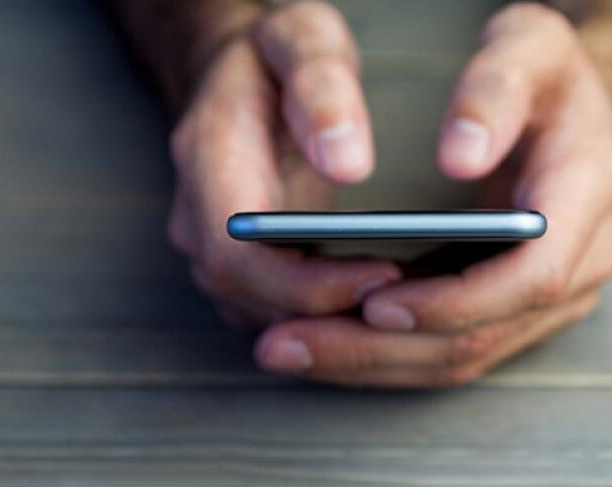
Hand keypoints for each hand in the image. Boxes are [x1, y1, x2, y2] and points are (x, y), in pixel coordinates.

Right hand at [168, 0, 399, 328]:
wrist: (234, 79)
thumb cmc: (270, 59)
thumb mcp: (301, 38)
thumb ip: (322, 87)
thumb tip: (346, 162)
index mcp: (207, 160)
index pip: (239, 254)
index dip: (307, 283)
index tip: (381, 277)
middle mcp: (198, 219)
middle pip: (252, 297)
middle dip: (332, 310)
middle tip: (413, 300)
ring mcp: (211, 251)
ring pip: (265, 317)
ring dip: (333, 323)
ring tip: (406, 307)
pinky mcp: (237, 270)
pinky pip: (276, 314)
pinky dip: (326, 318)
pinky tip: (378, 305)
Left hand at [256, 3, 611, 385]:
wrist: (588, 117)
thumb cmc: (553, 77)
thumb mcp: (531, 45)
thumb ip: (495, 90)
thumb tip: (461, 154)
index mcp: (587, 194)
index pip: (531, 276)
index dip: (453, 301)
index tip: (376, 303)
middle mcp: (583, 260)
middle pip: (481, 333)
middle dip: (382, 347)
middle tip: (290, 343)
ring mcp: (557, 296)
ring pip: (463, 354)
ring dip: (374, 361)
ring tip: (291, 349)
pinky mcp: (520, 310)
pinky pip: (455, 348)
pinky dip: (390, 354)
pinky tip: (330, 343)